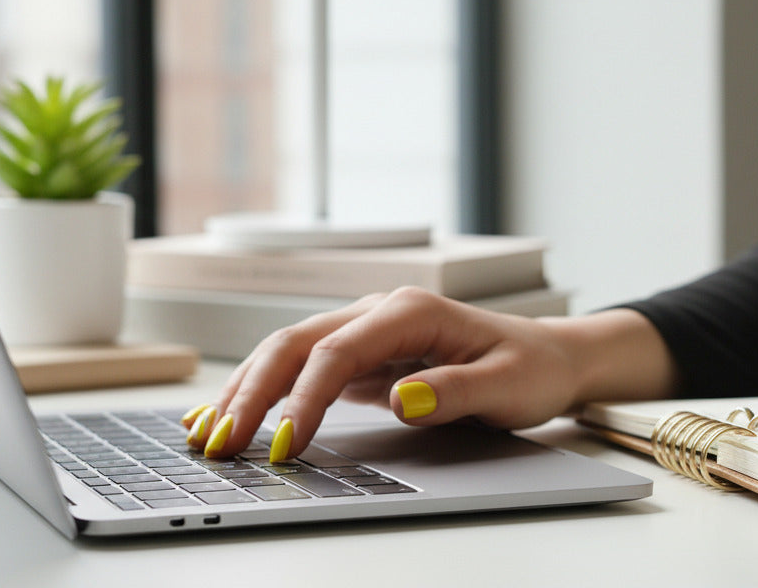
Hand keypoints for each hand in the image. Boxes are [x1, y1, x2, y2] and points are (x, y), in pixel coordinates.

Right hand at [181, 288, 675, 460]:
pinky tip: (237, 418)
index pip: (336, 354)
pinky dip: (266, 393)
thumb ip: (453, 392)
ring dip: (247, 392)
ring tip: (208, 436)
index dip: (304, 400)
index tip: (284, 446)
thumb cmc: (531, 369)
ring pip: (289, 353)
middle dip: (252, 393)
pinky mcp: (362, 355)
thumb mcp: (505, 387)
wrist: (549, 358)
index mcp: (410, 311)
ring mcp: (366, 331)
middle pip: (295, 345)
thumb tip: (401, 397)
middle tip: (220, 445)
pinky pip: (303, 369)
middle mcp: (379, 312)